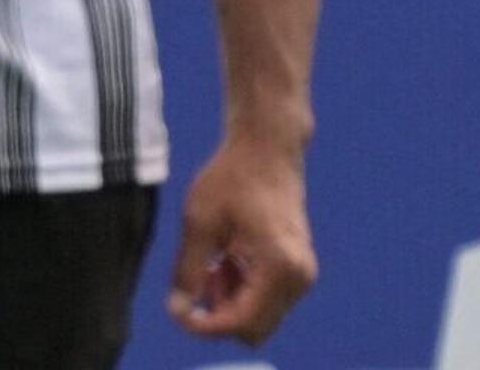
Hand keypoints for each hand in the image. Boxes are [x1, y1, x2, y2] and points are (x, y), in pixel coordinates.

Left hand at [168, 136, 314, 342]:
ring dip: (228, 299)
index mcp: (279, 268)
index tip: (177, 312)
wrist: (267, 151)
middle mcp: (299, 278)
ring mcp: (302, 275)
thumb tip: (177, 310)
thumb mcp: (200, 223)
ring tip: (210, 259)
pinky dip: (241, 289)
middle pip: (254, 328)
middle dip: (218, 312)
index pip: (242, 322)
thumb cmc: (231, 179)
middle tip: (195, 276)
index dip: (206, 326)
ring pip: (260, 315)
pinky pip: (267, 298)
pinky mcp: (297, 269)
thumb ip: (189, 270)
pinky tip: (223, 258)